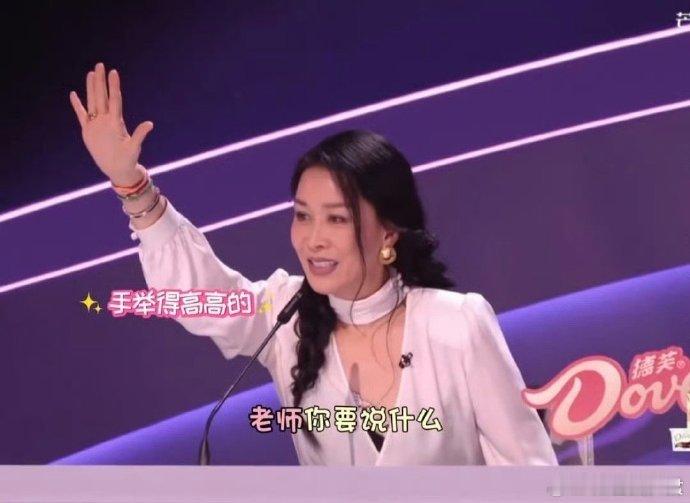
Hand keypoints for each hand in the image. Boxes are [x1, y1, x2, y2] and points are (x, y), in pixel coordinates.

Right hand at [69, 62, 153, 185]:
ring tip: (91, 73)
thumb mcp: (134, 147)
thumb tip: (150, 124)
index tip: (113, 72)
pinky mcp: (88, 130)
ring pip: (92, 102)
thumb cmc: (128, 159)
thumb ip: (139, 135)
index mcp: (116, 122)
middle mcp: (106, 120)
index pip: (114, 100)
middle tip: (100, 65)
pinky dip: (77, 105)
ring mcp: (96, 124)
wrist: (118, 168)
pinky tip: (73, 94)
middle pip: (102, 96)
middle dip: (101, 81)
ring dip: (91, 88)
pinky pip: (81, 115)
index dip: (113, 86)